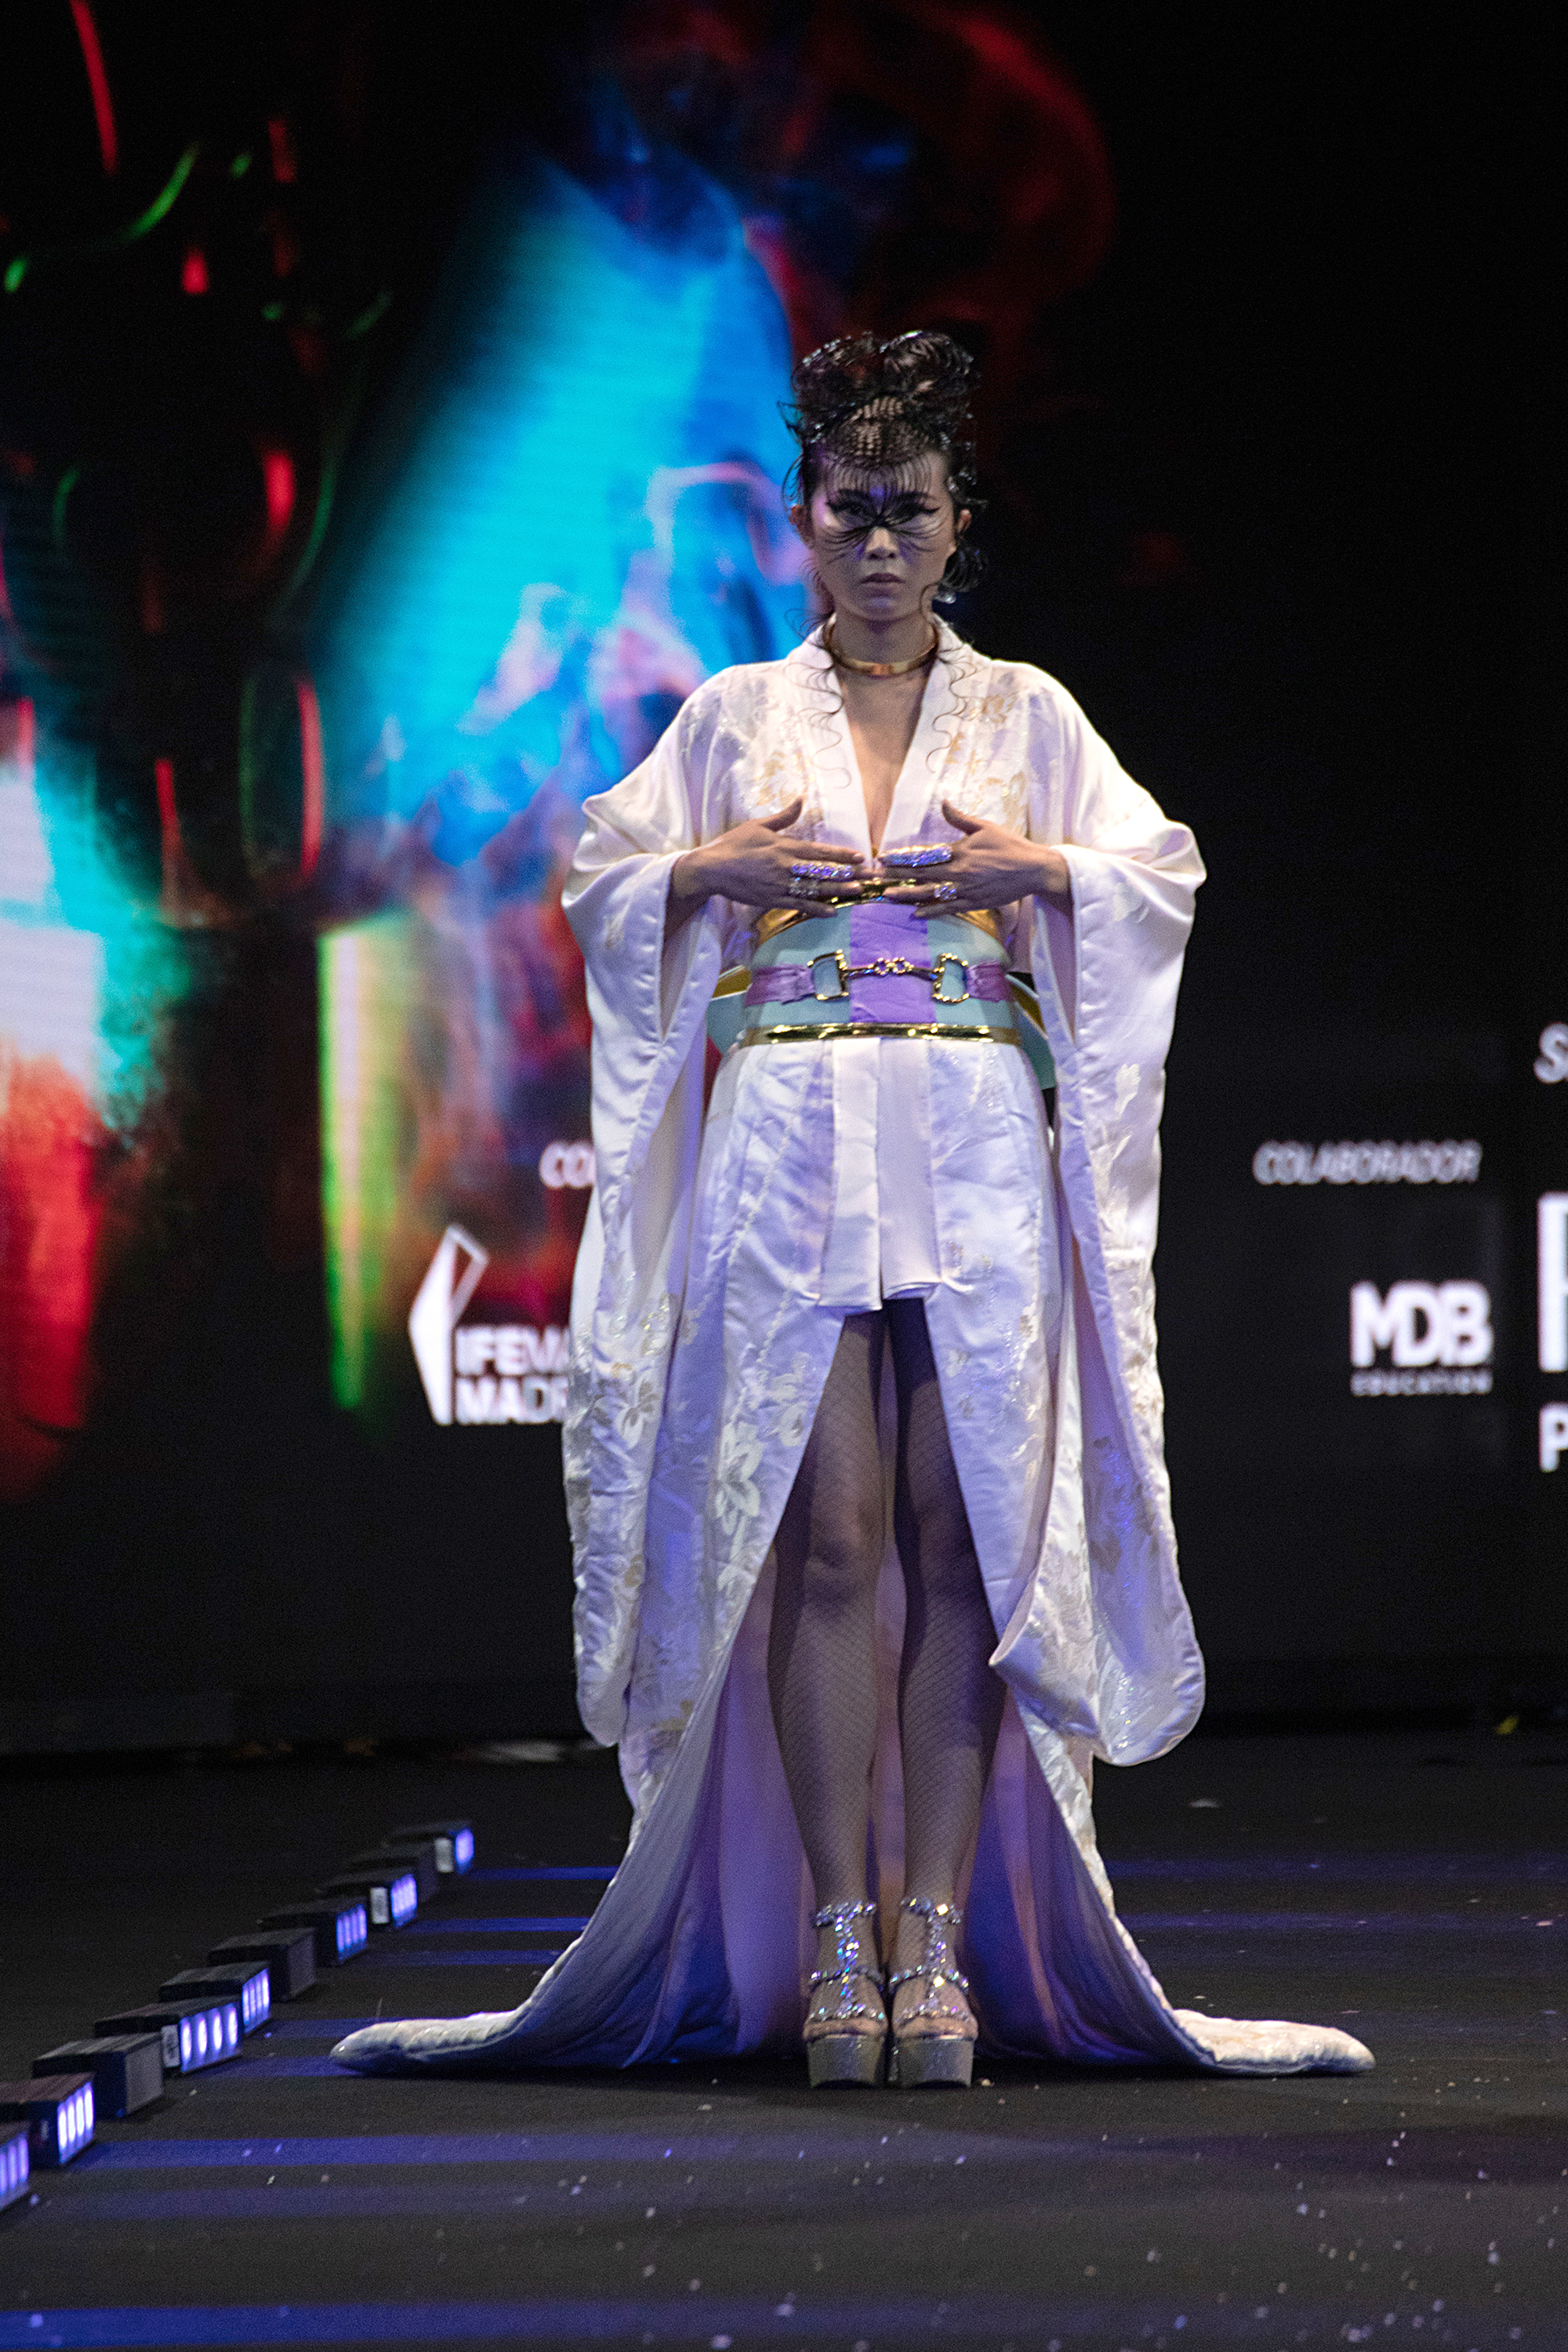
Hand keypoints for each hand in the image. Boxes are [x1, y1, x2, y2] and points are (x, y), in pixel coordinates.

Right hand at [667, 798, 865, 919]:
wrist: (711, 869)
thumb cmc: (733, 845)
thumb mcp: (758, 825)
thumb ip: (783, 816)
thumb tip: (801, 799)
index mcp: (783, 846)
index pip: (818, 850)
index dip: (841, 854)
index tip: (860, 857)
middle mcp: (784, 865)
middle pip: (821, 871)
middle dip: (847, 874)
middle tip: (868, 878)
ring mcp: (778, 884)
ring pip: (813, 889)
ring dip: (836, 891)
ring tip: (856, 893)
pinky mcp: (771, 900)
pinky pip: (797, 905)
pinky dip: (815, 909)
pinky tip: (831, 911)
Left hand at [882, 799, 1070, 914]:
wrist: (1034, 869)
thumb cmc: (1010, 845)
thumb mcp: (985, 827)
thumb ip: (960, 819)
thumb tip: (944, 803)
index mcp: (960, 852)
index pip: (924, 855)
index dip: (902, 858)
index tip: (882, 858)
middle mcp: (960, 872)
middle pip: (922, 876)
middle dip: (897, 877)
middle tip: (876, 880)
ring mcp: (966, 890)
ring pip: (932, 894)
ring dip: (908, 896)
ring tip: (889, 896)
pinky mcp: (975, 902)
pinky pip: (949, 908)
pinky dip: (932, 911)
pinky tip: (917, 913)